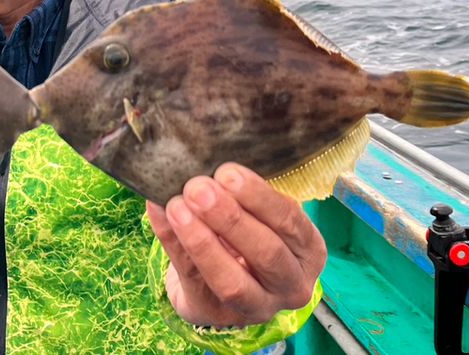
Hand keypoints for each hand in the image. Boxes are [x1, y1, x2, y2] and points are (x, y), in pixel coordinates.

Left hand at [146, 162, 326, 327]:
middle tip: (198, 188)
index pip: (291, 222)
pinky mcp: (215, 313)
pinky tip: (159, 212)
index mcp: (309, 250)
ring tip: (176, 205)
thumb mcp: (260, 215)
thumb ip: (243, 192)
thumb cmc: (247, 235)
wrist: (221, 282)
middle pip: (267, 253)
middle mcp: (292, 284)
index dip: (259, 198)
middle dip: (230, 219)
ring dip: (201, 240)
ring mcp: (256, 306)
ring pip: (231, 281)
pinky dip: (172, 242)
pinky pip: (192, 277)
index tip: (227, 173)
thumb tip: (206, 155)